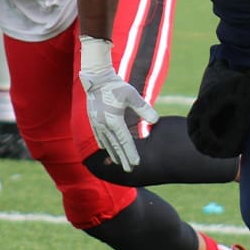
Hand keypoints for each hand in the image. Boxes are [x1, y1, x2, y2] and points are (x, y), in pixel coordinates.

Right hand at [79, 36, 158, 171]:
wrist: (97, 79)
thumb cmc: (116, 86)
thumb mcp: (132, 95)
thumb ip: (143, 109)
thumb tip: (155, 120)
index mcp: (114, 120)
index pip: (124, 141)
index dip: (131, 153)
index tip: (136, 163)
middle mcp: (104, 125)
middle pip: (115, 146)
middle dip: (123, 159)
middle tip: (130, 170)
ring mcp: (97, 124)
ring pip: (106, 143)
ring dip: (113, 154)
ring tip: (120, 163)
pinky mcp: (93, 121)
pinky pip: (99, 137)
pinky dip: (104, 145)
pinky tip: (106, 149)